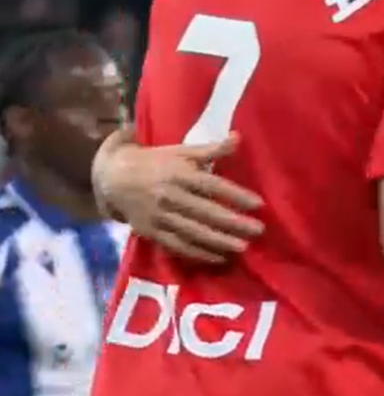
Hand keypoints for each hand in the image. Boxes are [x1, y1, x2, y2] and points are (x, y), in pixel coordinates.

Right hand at [93, 131, 264, 262]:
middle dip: (233, 223)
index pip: (212, 186)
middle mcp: (169, 196)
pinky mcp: (151, 232)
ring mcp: (159, 216)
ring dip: (219, 241)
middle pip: (205, 212)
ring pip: (192, 232)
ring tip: (243, 247)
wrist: (112, 177)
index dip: (235, 195)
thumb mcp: (180, 151)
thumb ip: (211, 149)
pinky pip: (177, 246)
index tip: (259, 204)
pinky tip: (218, 258)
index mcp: (178, 174)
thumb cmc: (155, 162)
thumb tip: (238, 137)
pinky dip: (198, 253)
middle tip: (258, 230)